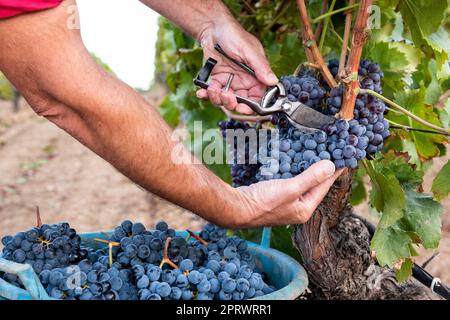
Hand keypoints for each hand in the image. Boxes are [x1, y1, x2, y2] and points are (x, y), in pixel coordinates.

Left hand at [196, 18, 277, 113]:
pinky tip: (202, 92)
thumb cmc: (233, 35)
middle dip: (233, 104)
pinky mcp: (216, 81)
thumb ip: (260, 67)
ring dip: (218, 99)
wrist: (212, 28)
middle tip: (227, 96)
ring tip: (213, 89)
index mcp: (256, 76)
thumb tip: (273, 81)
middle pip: (241, 103)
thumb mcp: (249, 50)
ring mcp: (229, 83)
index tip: (243, 108)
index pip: (259, 97)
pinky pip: (212, 94)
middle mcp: (244, 82)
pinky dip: (206, 96)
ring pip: (226, 101)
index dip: (253, 106)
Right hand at [227, 161, 342, 227]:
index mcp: (304, 209)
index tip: (343, 159)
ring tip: (314, 155)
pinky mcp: (275, 197)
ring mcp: (285, 204)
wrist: (237, 208)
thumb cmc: (263, 202)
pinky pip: (289, 182)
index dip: (333, 172)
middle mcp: (297, 208)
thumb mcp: (290, 188)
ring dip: (307, 169)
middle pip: (314, 186)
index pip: (323, 187)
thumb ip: (311, 178)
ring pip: (301, 183)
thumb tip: (331, 166)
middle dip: (321, 171)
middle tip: (330, 154)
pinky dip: (293, 171)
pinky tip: (292, 162)